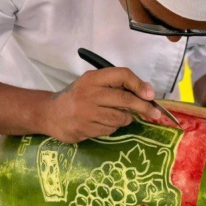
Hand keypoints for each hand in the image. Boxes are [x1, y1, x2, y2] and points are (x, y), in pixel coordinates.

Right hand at [42, 68, 159, 142]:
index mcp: (92, 78)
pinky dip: (112, 128)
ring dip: (126, 119)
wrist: (50, 113)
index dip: (139, 84)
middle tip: (156, 114)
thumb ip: (116, 85)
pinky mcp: (84, 129)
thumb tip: (147, 93)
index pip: (122, 75)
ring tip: (118, 116)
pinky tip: (102, 123)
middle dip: (144, 107)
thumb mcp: (93, 84)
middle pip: (125, 99)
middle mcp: (89, 94)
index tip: (150, 94)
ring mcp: (86, 113)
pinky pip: (109, 130)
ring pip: (120, 118)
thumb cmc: (77, 96)